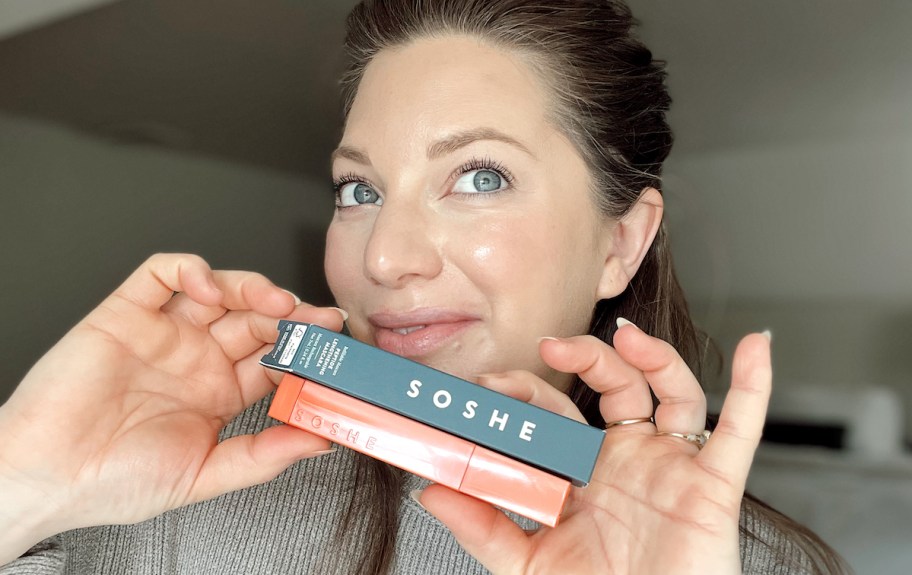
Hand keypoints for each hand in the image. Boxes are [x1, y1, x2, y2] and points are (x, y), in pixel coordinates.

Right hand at [0, 254, 342, 560]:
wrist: (46, 478)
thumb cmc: (115, 481)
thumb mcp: (206, 475)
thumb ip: (266, 455)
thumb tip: (323, 439)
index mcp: (221, 392)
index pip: (277, 358)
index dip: (306, 350)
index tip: (335, 350)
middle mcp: (198, 357)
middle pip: (257, 319)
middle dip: (291, 315)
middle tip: (316, 321)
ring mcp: (166, 331)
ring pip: (221, 290)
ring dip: (254, 288)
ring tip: (276, 303)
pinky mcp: (127, 312)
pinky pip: (163, 274)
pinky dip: (190, 270)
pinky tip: (208, 288)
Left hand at [415, 320, 771, 574]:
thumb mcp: (526, 564)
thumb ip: (481, 527)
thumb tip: (430, 490)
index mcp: (584, 474)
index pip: (556, 413)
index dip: (527, 393)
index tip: (489, 385)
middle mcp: (629, 460)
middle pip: (612, 388)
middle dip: (581, 361)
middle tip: (546, 350)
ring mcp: (672, 467)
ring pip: (670, 392)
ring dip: (652, 357)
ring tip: (624, 338)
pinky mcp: (713, 487)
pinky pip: (741, 430)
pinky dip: (753, 387)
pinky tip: (756, 347)